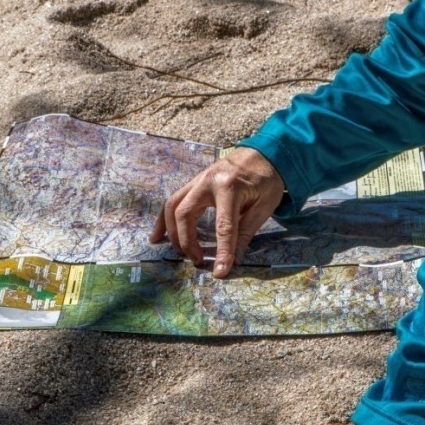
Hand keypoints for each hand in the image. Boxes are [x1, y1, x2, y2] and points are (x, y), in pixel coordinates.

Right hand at [150, 147, 284, 276]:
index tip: (219, 271)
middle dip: (188, 241)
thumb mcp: (264, 206)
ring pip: (173, 206)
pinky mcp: (194, 182)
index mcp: (229, 186)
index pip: (223, 226)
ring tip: (176, 253)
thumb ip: (246, 233)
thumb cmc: (267, 179)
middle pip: (186, 214)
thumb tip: (234, 261)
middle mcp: (208, 181)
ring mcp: (198, 180)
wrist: (264, 152)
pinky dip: (164, 219)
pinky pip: (173, 201)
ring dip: (171, 232)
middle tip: (198, 261)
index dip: (221, 251)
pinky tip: (158, 236)